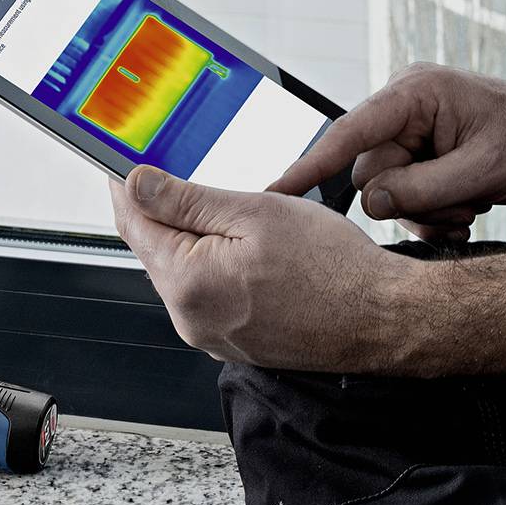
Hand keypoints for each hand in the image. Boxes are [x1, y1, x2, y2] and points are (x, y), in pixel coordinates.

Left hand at [111, 167, 418, 370]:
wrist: (381, 318)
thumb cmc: (333, 270)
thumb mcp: (256, 212)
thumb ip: (187, 200)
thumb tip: (138, 185)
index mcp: (188, 283)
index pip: (133, 225)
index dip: (125, 187)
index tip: (124, 164)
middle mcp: (192, 318)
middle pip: (158, 250)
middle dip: (166, 211)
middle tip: (187, 173)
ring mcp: (213, 334)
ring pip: (186, 272)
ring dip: (197, 238)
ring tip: (235, 211)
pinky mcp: (236, 341)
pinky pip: (211, 294)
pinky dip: (218, 266)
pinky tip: (251, 247)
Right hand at [271, 63, 505, 240]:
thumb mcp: (479, 170)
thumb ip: (419, 189)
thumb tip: (369, 203)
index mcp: (415, 94)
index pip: (348, 133)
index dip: (310, 165)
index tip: (275, 194)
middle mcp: (406, 108)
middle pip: (370, 173)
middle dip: (411, 201)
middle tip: (460, 208)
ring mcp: (414, 131)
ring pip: (388, 192)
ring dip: (428, 210)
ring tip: (471, 205)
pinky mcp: (423, 153)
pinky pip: (405, 194)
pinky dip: (434, 210)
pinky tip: (468, 206)